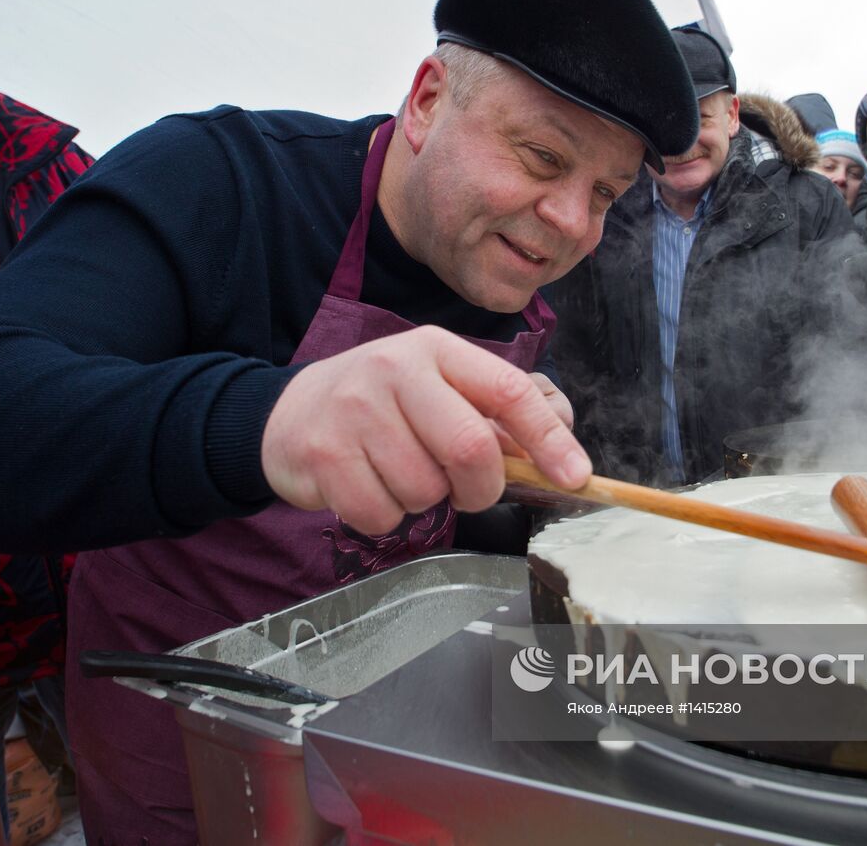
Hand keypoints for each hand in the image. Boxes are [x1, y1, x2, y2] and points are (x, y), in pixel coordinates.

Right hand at [261, 326, 590, 534]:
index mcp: (437, 350)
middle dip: (481, 487)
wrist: (290, 412)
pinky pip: (381, 514)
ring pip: (424, 489)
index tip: (575, 477)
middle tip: (466, 490)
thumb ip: (498, 417)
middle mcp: (396, 370)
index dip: (549, 439)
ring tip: (401, 475)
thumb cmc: (384, 406)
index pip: (508, 390)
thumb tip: (560, 457)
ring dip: (424, 502)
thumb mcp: (439, 388)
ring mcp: (356, 410)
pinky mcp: (323, 453)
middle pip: (470, 447)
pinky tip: (370, 487)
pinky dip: (386, 517)